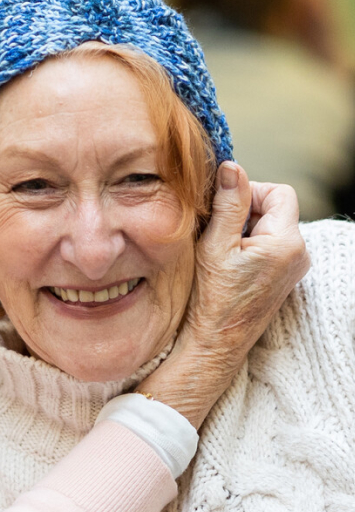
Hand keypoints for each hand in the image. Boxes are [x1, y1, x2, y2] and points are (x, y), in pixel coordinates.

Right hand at [140, 163, 308, 427]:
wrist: (215, 344)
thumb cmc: (212, 300)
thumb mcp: (215, 245)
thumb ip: (228, 203)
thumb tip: (232, 167)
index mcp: (287, 242)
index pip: (279, 192)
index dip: (250, 192)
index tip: (223, 208)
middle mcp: (299, 254)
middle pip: (276, 210)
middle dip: (245, 212)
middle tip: (216, 230)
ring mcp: (293, 269)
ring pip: (271, 228)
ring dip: (244, 230)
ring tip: (220, 250)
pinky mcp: (283, 279)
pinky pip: (270, 247)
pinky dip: (249, 247)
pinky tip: (227, 264)